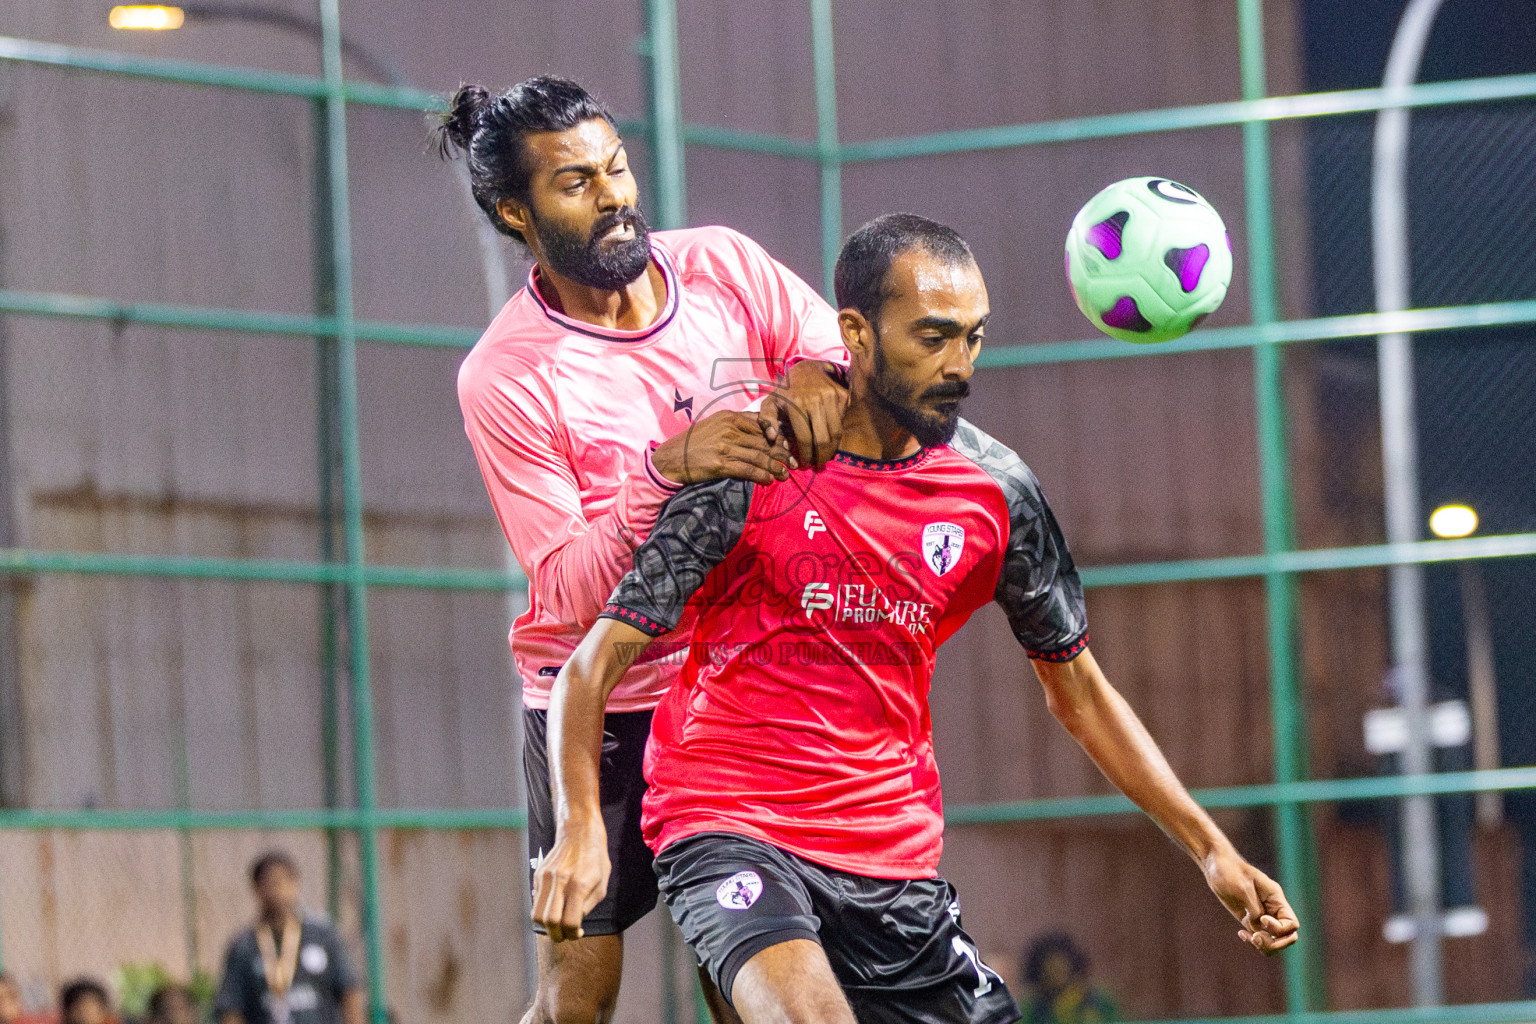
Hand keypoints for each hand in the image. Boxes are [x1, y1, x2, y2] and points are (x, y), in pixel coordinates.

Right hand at [530, 817, 610, 941]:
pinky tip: (554, 905)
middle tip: (563, 935)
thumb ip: (588, 906)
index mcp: (579, 885)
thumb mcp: (602, 884)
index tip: (576, 934)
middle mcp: (560, 881)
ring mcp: (546, 877)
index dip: (572, 934)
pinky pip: (536, 900)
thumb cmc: (595, 858)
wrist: (580, 831)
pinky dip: (543, 909)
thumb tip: (574, 925)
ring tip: (557, 924)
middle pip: (549, 921)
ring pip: (537, 914)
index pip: (569, 922)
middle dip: (556, 935)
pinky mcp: (538, 874)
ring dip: (546, 925)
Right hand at [651, 409, 793, 485]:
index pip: (762, 424)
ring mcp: (725, 446)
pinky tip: (769, 480)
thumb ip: (736, 425)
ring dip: (776, 467)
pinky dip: (761, 475)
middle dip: (782, 453)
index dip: (779, 435)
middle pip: (764, 440)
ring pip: (759, 456)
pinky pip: (747, 470)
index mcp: (730, 417)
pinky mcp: (721, 464)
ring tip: (786, 475)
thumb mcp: (715, 425)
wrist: (672, 457)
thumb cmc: (695, 442)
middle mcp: (730, 429)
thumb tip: (760, 430)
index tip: (790, 445)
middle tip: (795, 462)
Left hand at [759, 360, 848, 468]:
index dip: (805, 455)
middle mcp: (816, 400)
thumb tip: (772, 437)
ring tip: (825, 457)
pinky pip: (842, 422)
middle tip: (818, 465)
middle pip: (823, 439)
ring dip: (832, 450)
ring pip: (836, 433)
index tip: (804, 465)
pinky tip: (830, 441)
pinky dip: (837, 435)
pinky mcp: (843, 397)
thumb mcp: (771, 401)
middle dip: (821, 457)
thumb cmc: (787, 390)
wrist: (809, 368)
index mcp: (796, 403)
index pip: (804, 438)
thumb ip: (767, 419)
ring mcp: (832, 398)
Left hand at [1204, 846, 1299, 955]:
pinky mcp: (1249, 919)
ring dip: (1264, 946)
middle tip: (1256, 937)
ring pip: (1274, 941)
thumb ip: (1253, 908)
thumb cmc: (1229, 870)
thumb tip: (1258, 927)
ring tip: (1248, 938)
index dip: (1279, 929)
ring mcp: (1262, 915)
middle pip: (1287, 937)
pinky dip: (1253, 942)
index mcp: (1276, 898)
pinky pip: (1259, 938)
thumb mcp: (1241, 888)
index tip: (1262, 919)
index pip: (1292, 924)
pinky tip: (1241, 934)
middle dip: (1274, 943)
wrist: (1215, 865)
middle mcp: (1272, 909)